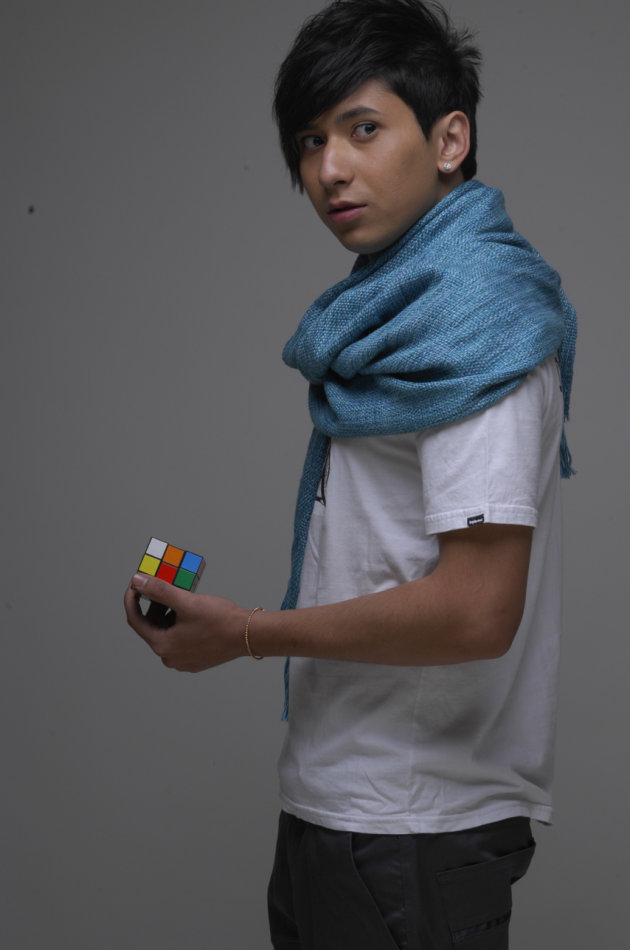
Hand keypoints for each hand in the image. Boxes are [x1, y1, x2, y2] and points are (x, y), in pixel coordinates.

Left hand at [123, 574, 248, 671]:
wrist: (248, 635)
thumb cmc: (220, 620)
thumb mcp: (186, 601)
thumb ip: (159, 590)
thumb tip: (137, 581)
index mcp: (163, 646)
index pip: (136, 621)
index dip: (132, 600)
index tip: (135, 585)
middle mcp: (170, 658)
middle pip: (152, 627)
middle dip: (155, 605)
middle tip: (163, 587)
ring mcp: (184, 661)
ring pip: (167, 633)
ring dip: (169, 614)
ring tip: (181, 597)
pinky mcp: (196, 659)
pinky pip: (180, 639)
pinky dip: (180, 624)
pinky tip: (191, 612)